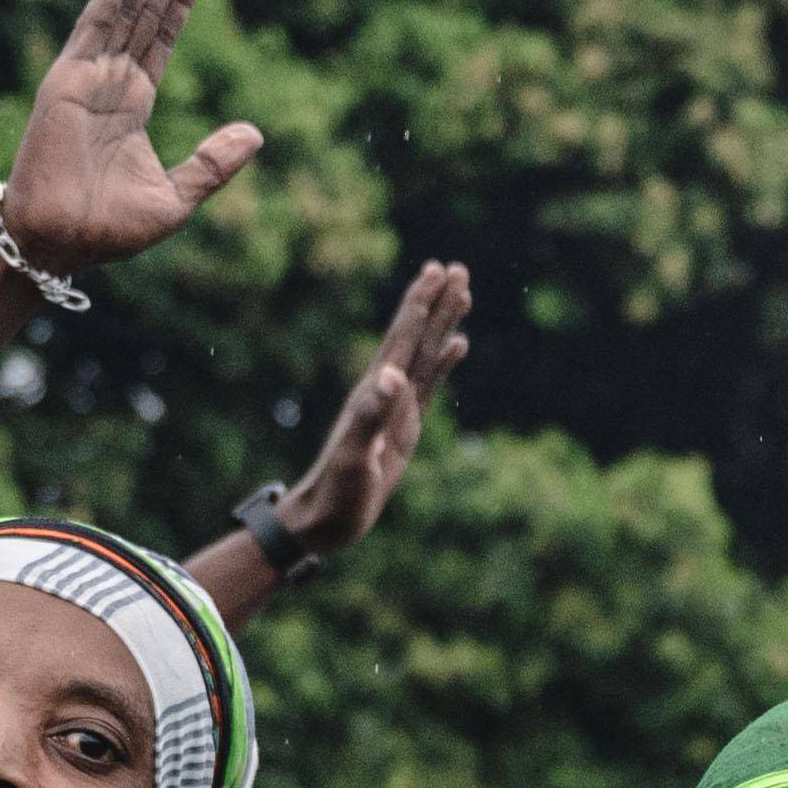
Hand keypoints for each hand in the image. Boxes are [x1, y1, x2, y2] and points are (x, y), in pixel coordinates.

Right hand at [0, 0, 265, 270]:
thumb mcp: (177, 194)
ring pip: (122, 11)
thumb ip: (214, 163)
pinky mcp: (67, 79)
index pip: (160, 41)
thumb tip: (257, 133)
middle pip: (143, 15)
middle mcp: (110, 83)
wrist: (61, 242)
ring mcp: (87, 77)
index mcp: (133, 105)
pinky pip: (95, 27)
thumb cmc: (110, 229)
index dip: (180, 3)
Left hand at [269, 260, 473, 561]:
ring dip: (442, 323)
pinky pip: (430, 384)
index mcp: (375, 392)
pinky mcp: (405, 425)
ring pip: (425, 354)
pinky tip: (457, 345)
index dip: (420, 304)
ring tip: (461, 293)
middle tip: (455, 267)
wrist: (326, 519)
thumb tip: (393, 374)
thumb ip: (372, 415)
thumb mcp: (355, 456)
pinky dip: (444, 361)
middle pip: (416, 336)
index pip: (403, 338)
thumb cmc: (338, 492)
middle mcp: (386, 391)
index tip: (437, 271)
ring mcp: (396, 406)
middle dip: (435, 302)